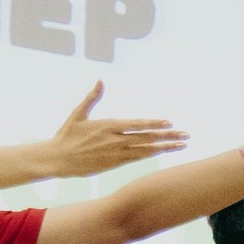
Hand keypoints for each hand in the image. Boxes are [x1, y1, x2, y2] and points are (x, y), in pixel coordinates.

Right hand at [46, 82, 187, 177]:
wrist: (57, 159)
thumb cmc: (67, 135)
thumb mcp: (78, 113)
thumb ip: (92, 97)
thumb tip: (100, 80)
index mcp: (108, 125)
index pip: (137, 124)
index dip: (154, 123)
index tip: (170, 123)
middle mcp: (115, 140)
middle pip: (147, 137)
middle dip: (168, 136)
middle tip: (186, 135)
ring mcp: (116, 153)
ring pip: (145, 150)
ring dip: (164, 147)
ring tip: (181, 145)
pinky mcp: (114, 163)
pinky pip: (136, 159)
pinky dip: (150, 155)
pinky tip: (162, 152)